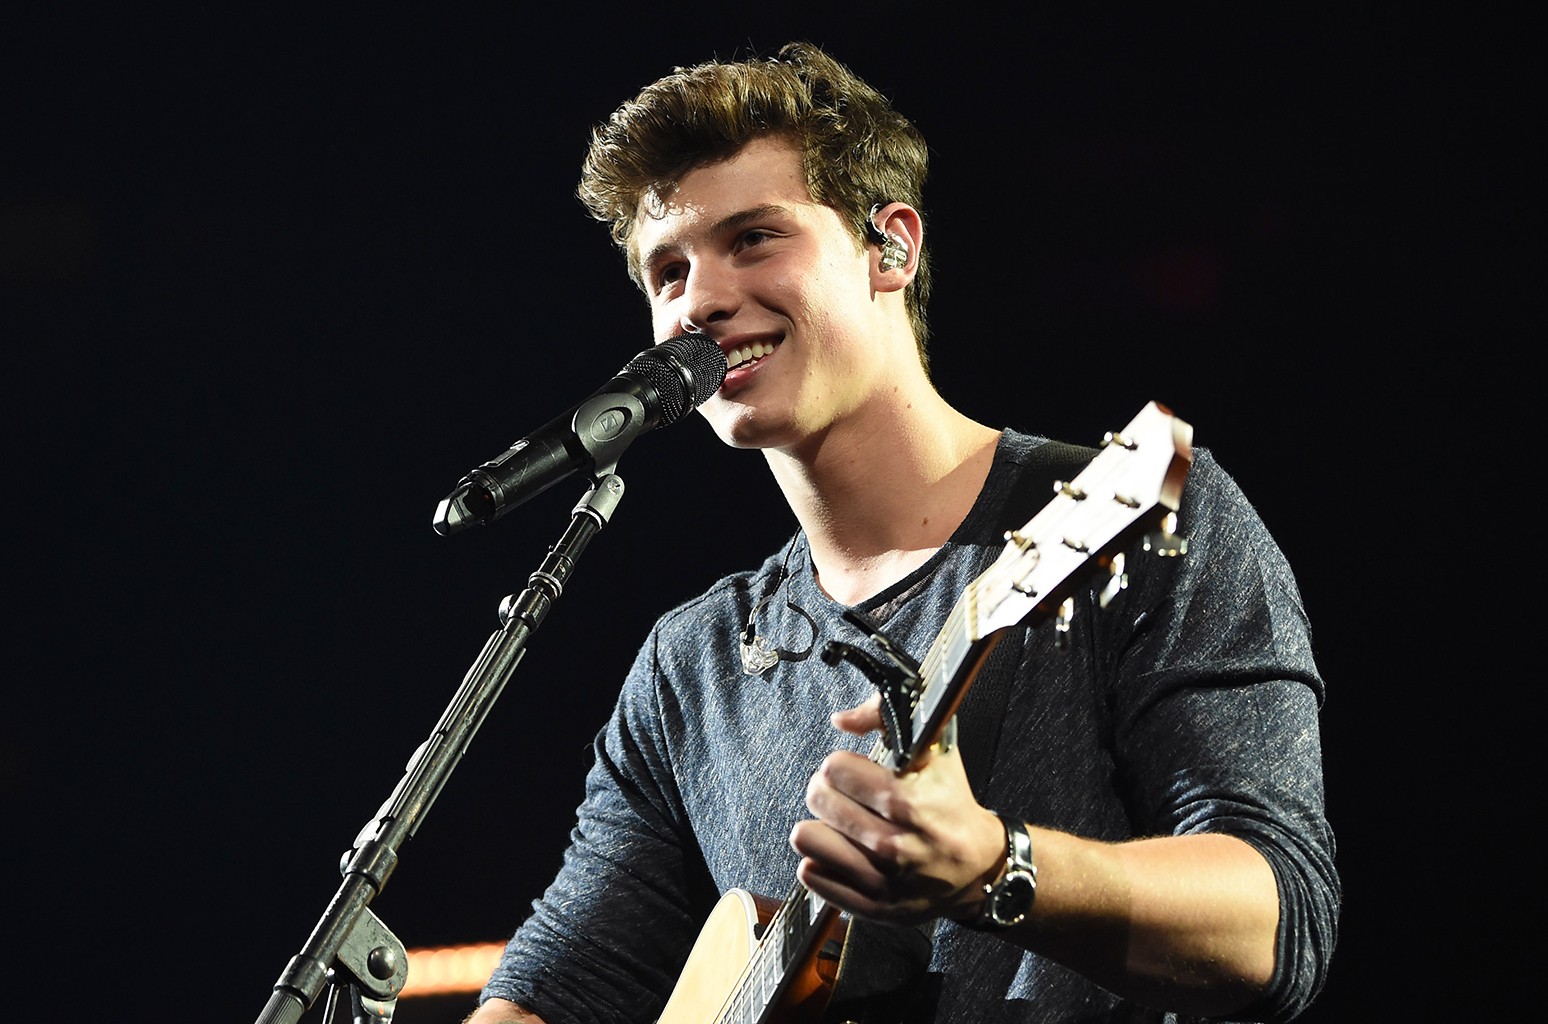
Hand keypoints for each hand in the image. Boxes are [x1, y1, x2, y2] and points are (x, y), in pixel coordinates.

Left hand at [789, 697, 1004, 924]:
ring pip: (807, 838)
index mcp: (907, 802)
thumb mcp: (935, 751)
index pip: (835, 768)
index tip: (853, 772)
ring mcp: (881, 880)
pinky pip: (812, 874)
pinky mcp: (870, 907)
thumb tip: (842, 719)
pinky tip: (844, 852)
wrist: (979, 867)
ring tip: (841, 825)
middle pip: (818, 798)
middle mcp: (893, 844)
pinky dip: (821, 859)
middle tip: (845, 797)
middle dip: (828, 791)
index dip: (842, 765)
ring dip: (820, 825)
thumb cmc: (952, 806)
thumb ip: (887, 718)